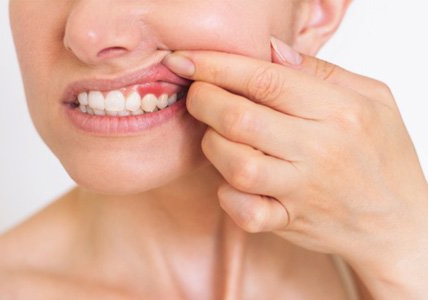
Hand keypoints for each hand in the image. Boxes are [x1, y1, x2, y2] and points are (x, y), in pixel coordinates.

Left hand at [163, 38, 427, 297]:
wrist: (399, 221)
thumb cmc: (383, 155)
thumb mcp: (371, 98)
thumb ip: (320, 71)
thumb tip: (270, 51)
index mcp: (339, 111)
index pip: (266, 79)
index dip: (217, 66)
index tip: (188, 61)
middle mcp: (318, 150)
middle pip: (241, 119)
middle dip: (203, 100)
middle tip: (197, 94)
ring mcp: (302, 189)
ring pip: (237, 164)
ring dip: (212, 145)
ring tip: (217, 136)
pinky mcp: (289, 221)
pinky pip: (246, 212)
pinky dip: (227, 196)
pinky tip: (230, 182)